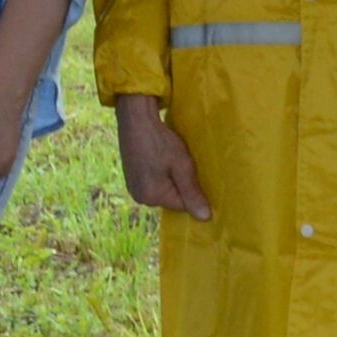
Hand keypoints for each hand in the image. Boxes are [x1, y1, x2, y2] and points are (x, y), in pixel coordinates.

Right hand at [115, 94, 211, 220]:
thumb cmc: (160, 141)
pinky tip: (160, 158)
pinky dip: (160, 174)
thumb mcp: (182, 165)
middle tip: (182, 162)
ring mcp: (134, 188)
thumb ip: (193, 193)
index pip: (184, 205)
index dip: (193, 189)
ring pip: (163, 190)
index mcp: (152, 197)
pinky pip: (153, 183)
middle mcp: (140, 198)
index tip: (194, 171)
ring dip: (170, 178)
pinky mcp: (131, 178)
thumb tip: (205, 218)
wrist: (135, 118)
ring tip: (170, 159)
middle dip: (181, 184)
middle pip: (172, 199)